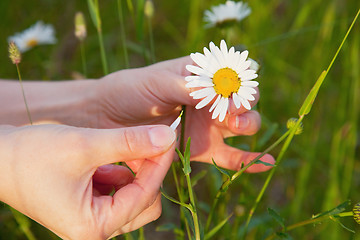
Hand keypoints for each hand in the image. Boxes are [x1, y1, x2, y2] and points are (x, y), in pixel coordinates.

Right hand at [0, 124, 174, 238]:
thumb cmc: (33, 155)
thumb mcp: (85, 146)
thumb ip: (129, 142)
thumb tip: (167, 137)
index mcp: (93, 227)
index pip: (144, 196)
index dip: (160, 164)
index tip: (169, 138)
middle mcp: (94, 231)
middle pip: (144, 203)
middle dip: (148, 171)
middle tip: (148, 142)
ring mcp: (92, 221)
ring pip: (133, 198)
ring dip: (135, 171)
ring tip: (126, 147)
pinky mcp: (88, 208)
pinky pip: (118, 193)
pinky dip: (120, 174)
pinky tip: (109, 158)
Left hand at [95, 57, 273, 171]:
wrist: (106, 117)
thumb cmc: (130, 90)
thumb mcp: (158, 82)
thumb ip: (188, 87)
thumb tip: (219, 90)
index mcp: (202, 75)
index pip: (235, 76)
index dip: (239, 85)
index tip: (230, 95)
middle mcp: (210, 99)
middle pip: (244, 101)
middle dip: (244, 106)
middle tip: (232, 114)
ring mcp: (208, 125)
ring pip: (241, 127)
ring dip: (247, 127)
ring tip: (235, 127)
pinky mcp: (201, 148)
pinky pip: (229, 155)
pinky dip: (247, 160)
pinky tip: (266, 162)